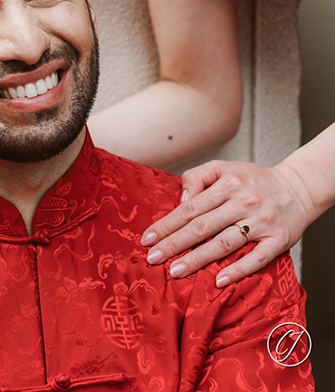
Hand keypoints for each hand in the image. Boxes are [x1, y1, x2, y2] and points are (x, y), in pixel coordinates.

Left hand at [140, 159, 314, 285]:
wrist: (300, 188)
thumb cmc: (255, 180)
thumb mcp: (224, 167)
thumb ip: (197, 177)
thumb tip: (181, 199)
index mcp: (227, 185)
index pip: (190, 208)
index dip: (167, 224)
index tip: (147, 238)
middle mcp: (244, 203)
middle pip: (202, 227)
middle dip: (174, 244)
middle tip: (153, 258)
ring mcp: (262, 223)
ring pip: (224, 243)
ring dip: (198, 259)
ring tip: (176, 271)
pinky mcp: (279, 240)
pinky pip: (257, 258)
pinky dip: (238, 270)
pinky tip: (219, 280)